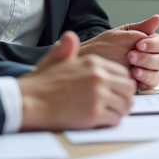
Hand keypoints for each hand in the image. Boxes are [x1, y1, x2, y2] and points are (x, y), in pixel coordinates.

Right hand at [18, 32, 135, 129]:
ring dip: (120, 111)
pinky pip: (115, 119)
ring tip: (110, 114)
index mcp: (93, 63)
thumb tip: (70, 36)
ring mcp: (98, 95)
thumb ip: (67, 49)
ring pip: (125, 105)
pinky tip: (102, 121)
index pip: (123, 73)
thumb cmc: (41, 83)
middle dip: (125, 98)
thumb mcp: (55, 59)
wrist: (29, 102)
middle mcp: (99, 77)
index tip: (117, 92)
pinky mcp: (94, 114)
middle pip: (129, 88)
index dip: (122, 84)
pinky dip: (112, 121)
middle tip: (118, 106)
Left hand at [80, 15, 158, 89]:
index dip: (153, 44)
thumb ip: (142, 28)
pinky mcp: (142, 83)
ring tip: (133, 70)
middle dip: (147, 58)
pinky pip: (151, 84)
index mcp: (148, 41)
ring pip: (158, 72)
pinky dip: (145, 81)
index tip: (139, 44)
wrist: (90, 62)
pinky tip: (135, 77)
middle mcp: (150, 55)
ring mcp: (146, 70)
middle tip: (130, 56)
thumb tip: (158, 18)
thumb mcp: (121, 34)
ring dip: (147, 71)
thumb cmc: (104, 46)